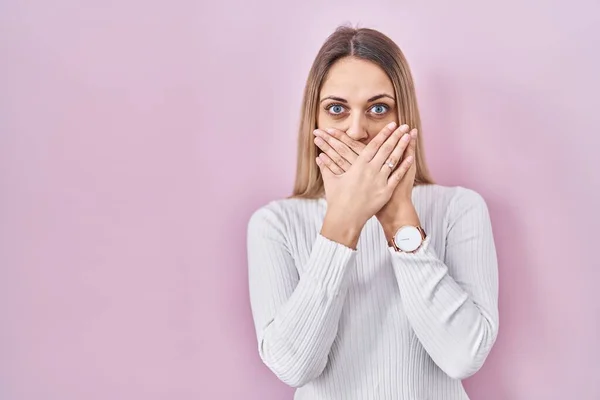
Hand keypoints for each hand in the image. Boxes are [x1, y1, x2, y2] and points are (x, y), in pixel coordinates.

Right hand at [315, 122, 414, 247]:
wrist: (345, 219)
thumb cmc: (337, 200)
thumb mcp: (331, 181)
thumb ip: (326, 167)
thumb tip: (318, 157)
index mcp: (358, 166)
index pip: (373, 146)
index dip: (383, 134)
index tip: (391, 125)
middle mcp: (370, 171)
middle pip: (386, 149)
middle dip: (396, 136)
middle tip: (404, 126)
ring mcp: (379, 181)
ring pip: (393, 160)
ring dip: (401, 147)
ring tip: (409, 136)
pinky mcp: (385, 192)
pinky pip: (397, 176)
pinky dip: (404, 166)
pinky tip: (410, 157)